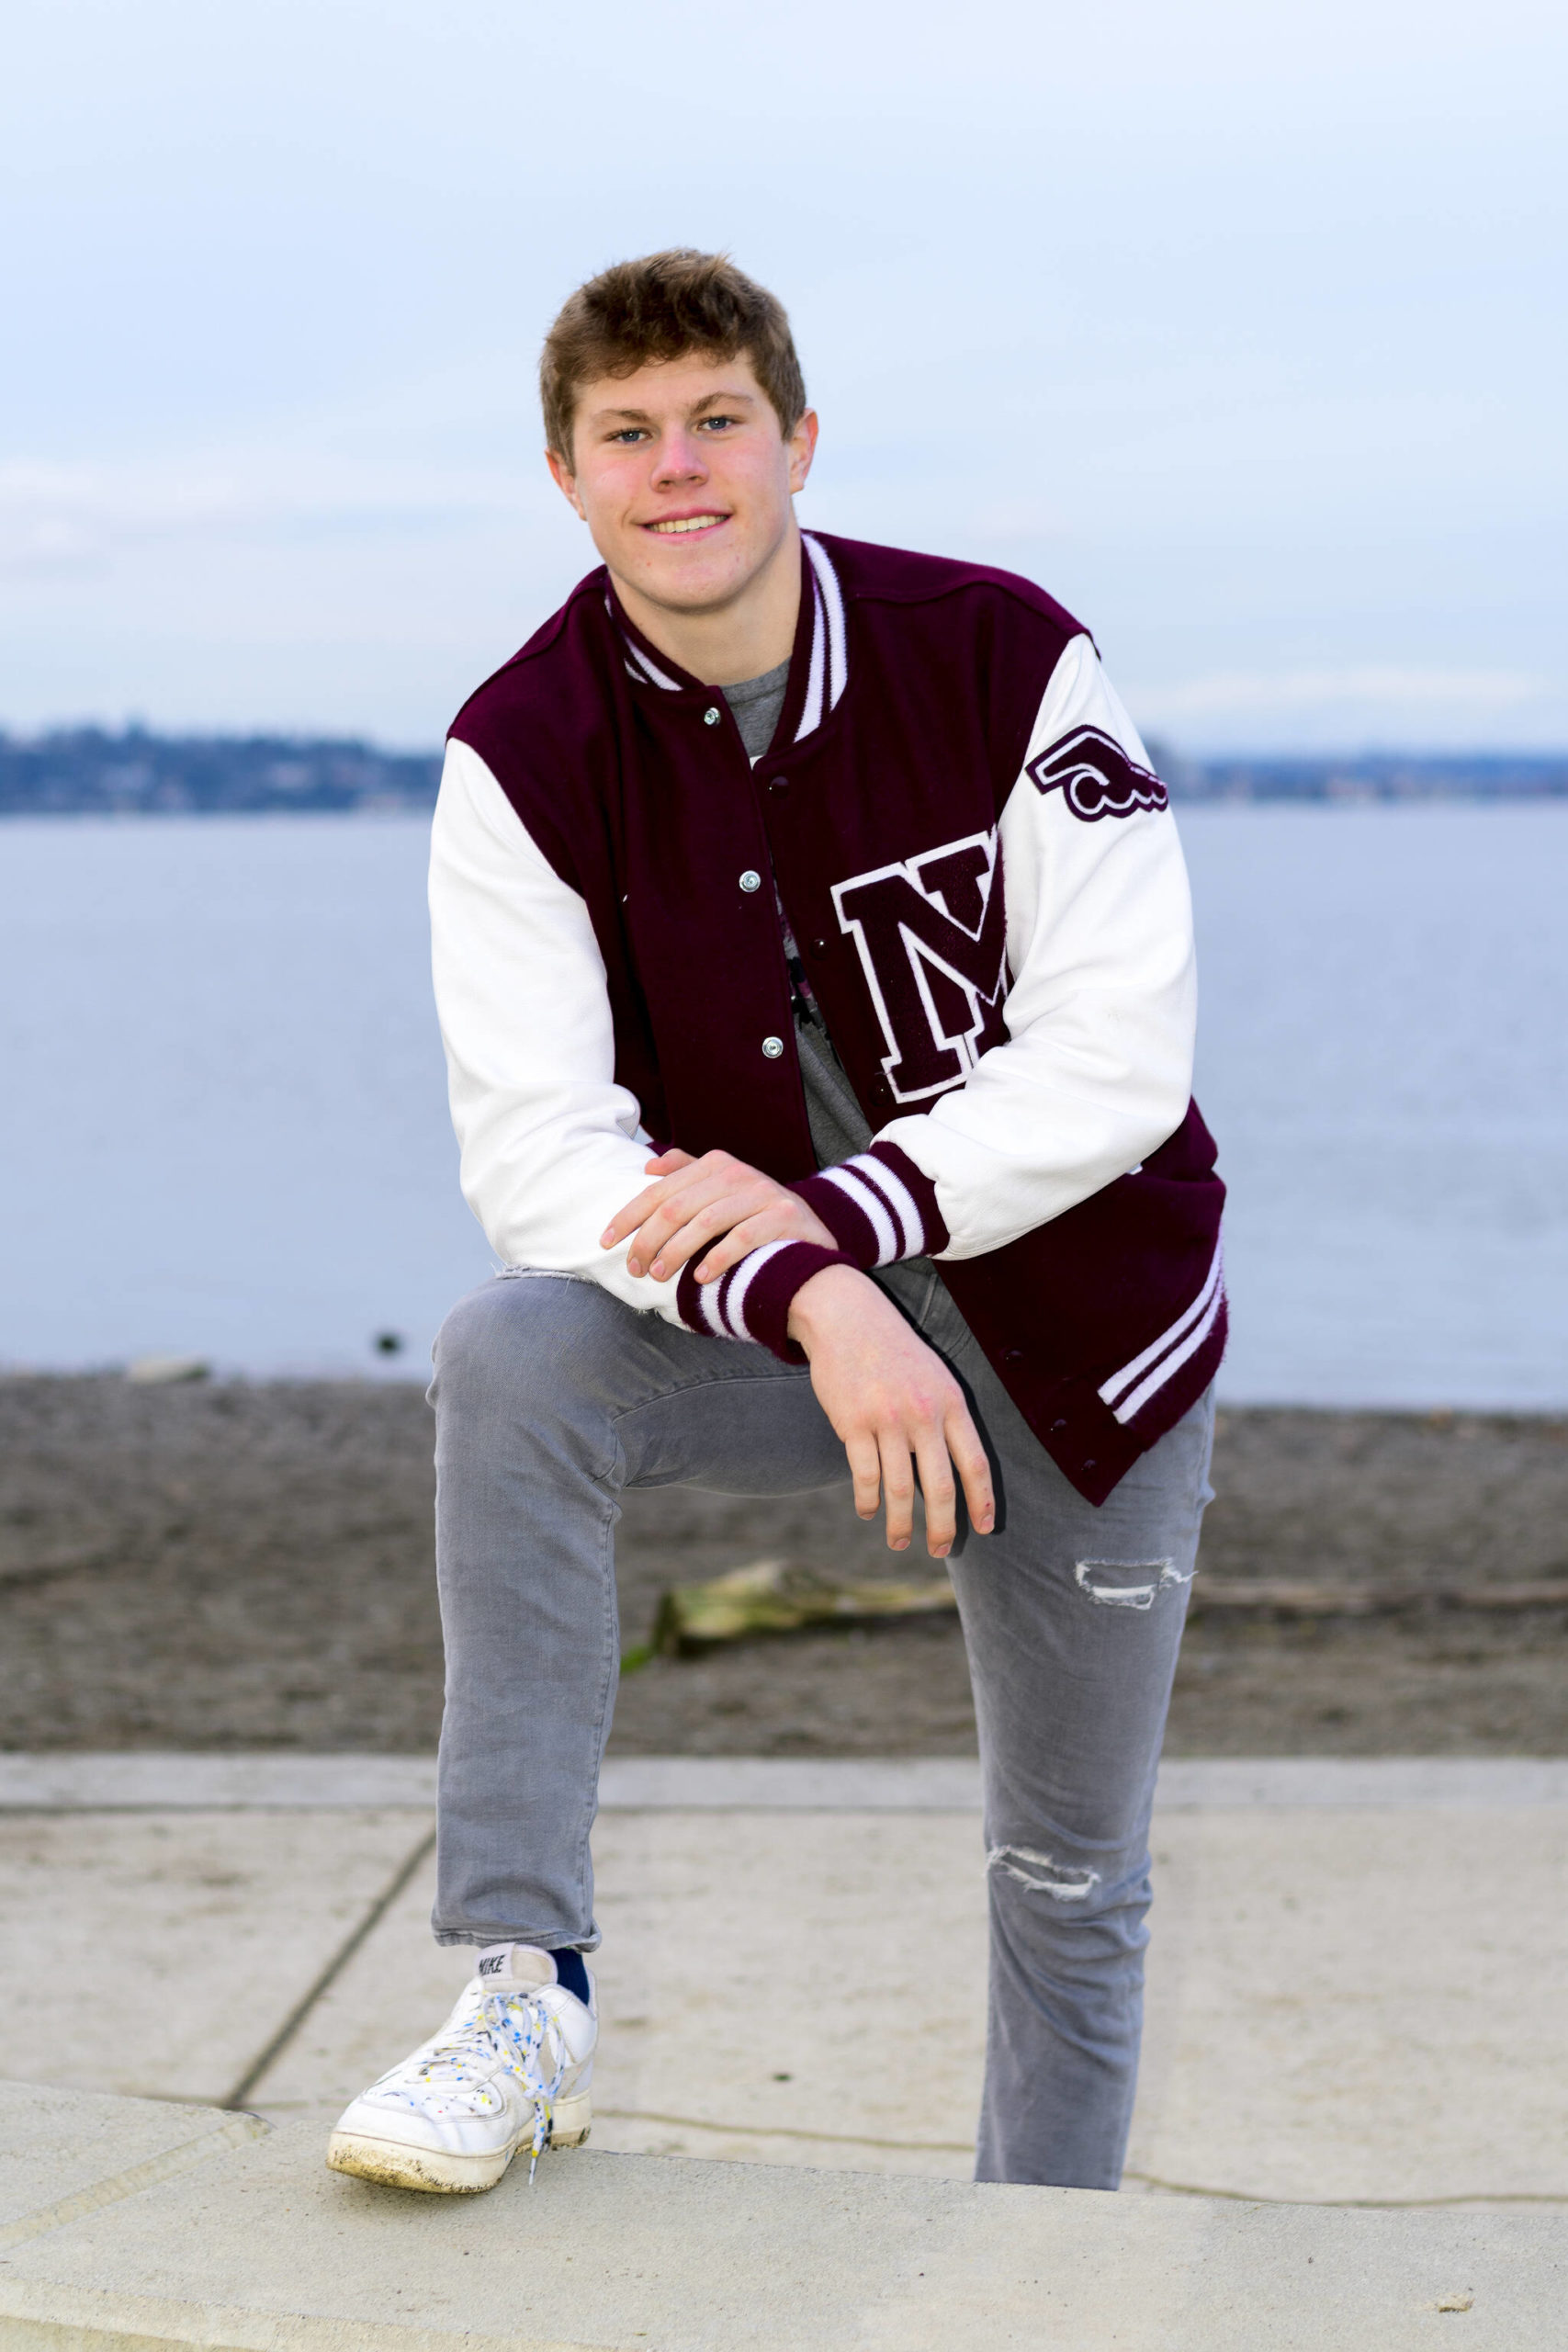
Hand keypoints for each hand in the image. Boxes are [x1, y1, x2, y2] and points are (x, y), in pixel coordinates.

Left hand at [601, 1148, 836, 1283]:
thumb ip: (688, 1173)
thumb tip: (648, 1165)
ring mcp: (762, 1194)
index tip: (606, 1242)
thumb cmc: (756, 1218)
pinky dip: (717, 1258)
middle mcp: (738, 1174)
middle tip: (635, 1270)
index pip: (660, 1190)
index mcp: (716, 1165)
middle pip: (677, 1208)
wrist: (812, 1238)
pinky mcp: (783, 1218)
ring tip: (659, 1276)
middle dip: (648, 1241)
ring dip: (676, 1253)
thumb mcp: (723, 1189)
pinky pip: (742, 1238)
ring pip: (705, 1223)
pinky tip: (699, 1278)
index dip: (628, 1216)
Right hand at [786, 1264, 994, 1558]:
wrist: (847, 1317)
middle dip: (943, 1525)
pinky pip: (865, 1476)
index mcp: (951, 1403)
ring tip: (900, 1541)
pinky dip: (868, 1501)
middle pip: (941, 1486)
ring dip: (902, 1523)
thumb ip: (946, 1419)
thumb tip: (954, 1472)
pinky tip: (869, 1511)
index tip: (985, 1529)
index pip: (976, 1463)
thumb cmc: (894, 1351)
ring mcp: (888, 1420)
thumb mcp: (934, 1376)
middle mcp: (924, 1414)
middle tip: (941, 1549)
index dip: (982, 1501)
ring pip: (901, 1488)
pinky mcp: (853, 1424)